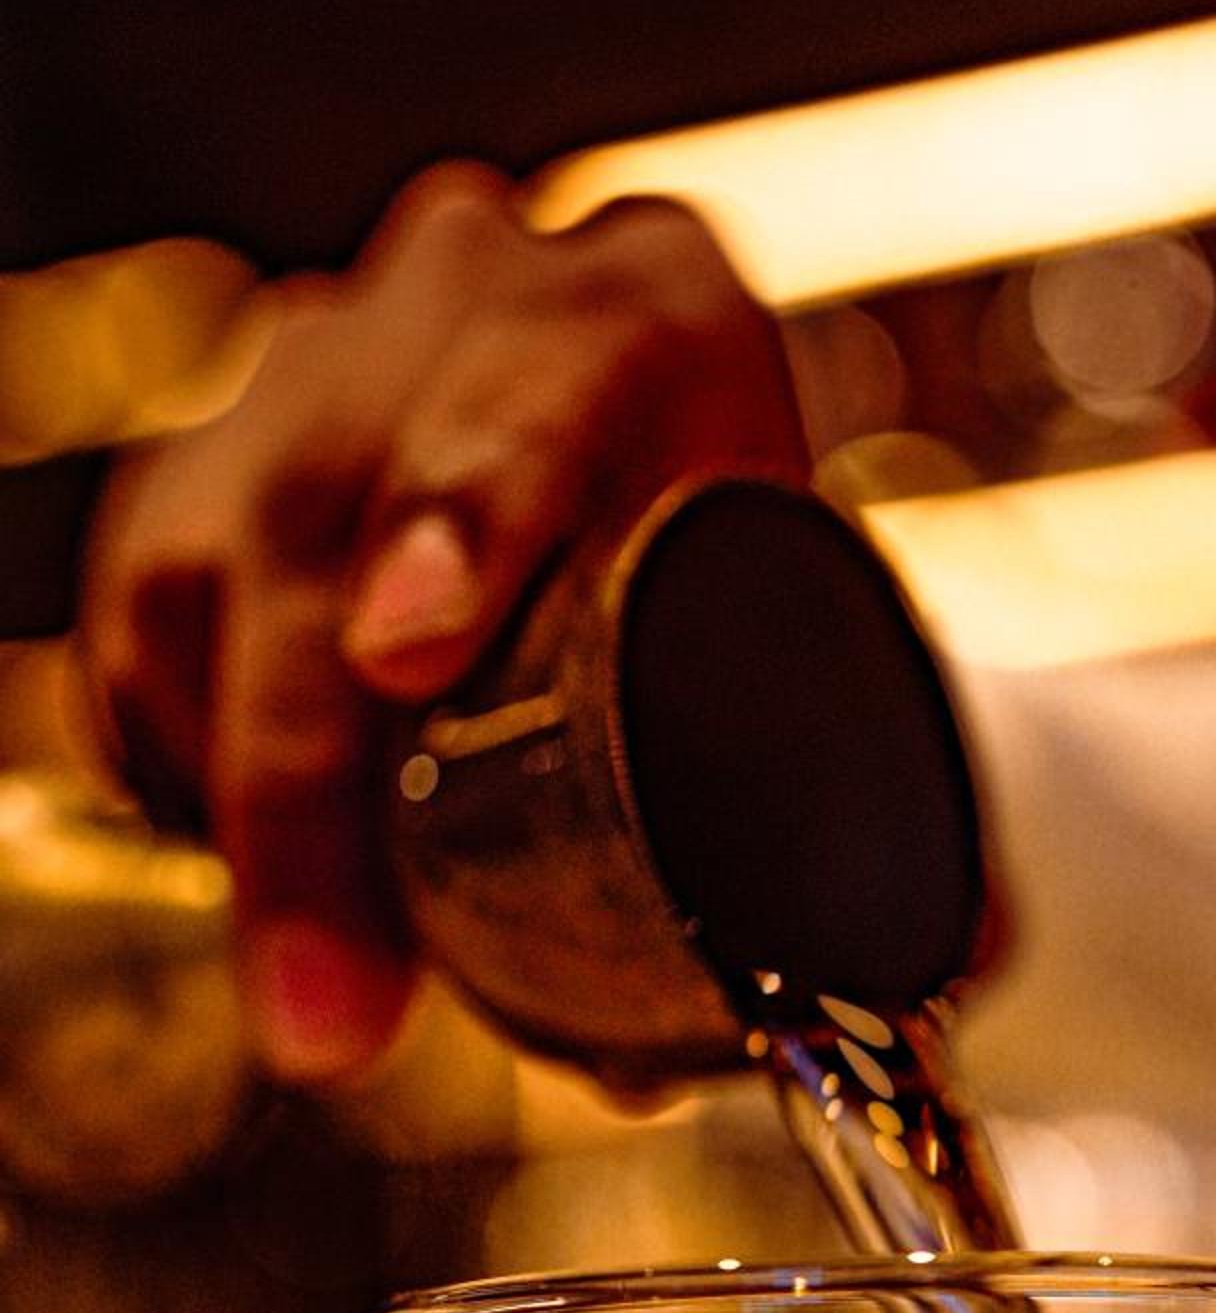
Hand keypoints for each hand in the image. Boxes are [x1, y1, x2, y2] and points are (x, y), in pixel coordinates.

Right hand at [80, 164, 806, 1079]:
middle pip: (329, 516)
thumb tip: (971, 967)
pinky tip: (265, 882)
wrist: (642, 477)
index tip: (405, 648)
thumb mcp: (822, 634)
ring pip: (210, 584)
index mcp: (648, 309)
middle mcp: (459, 301)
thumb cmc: (744, 570)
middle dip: (316, 785)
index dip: (467, 508)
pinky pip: (146, 636)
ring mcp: (308, 373)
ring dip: (252, 827)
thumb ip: (892, 792)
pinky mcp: (197, 473)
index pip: (541, 385)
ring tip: (320, 1010)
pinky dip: (190, 776)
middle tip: (345, 1007)